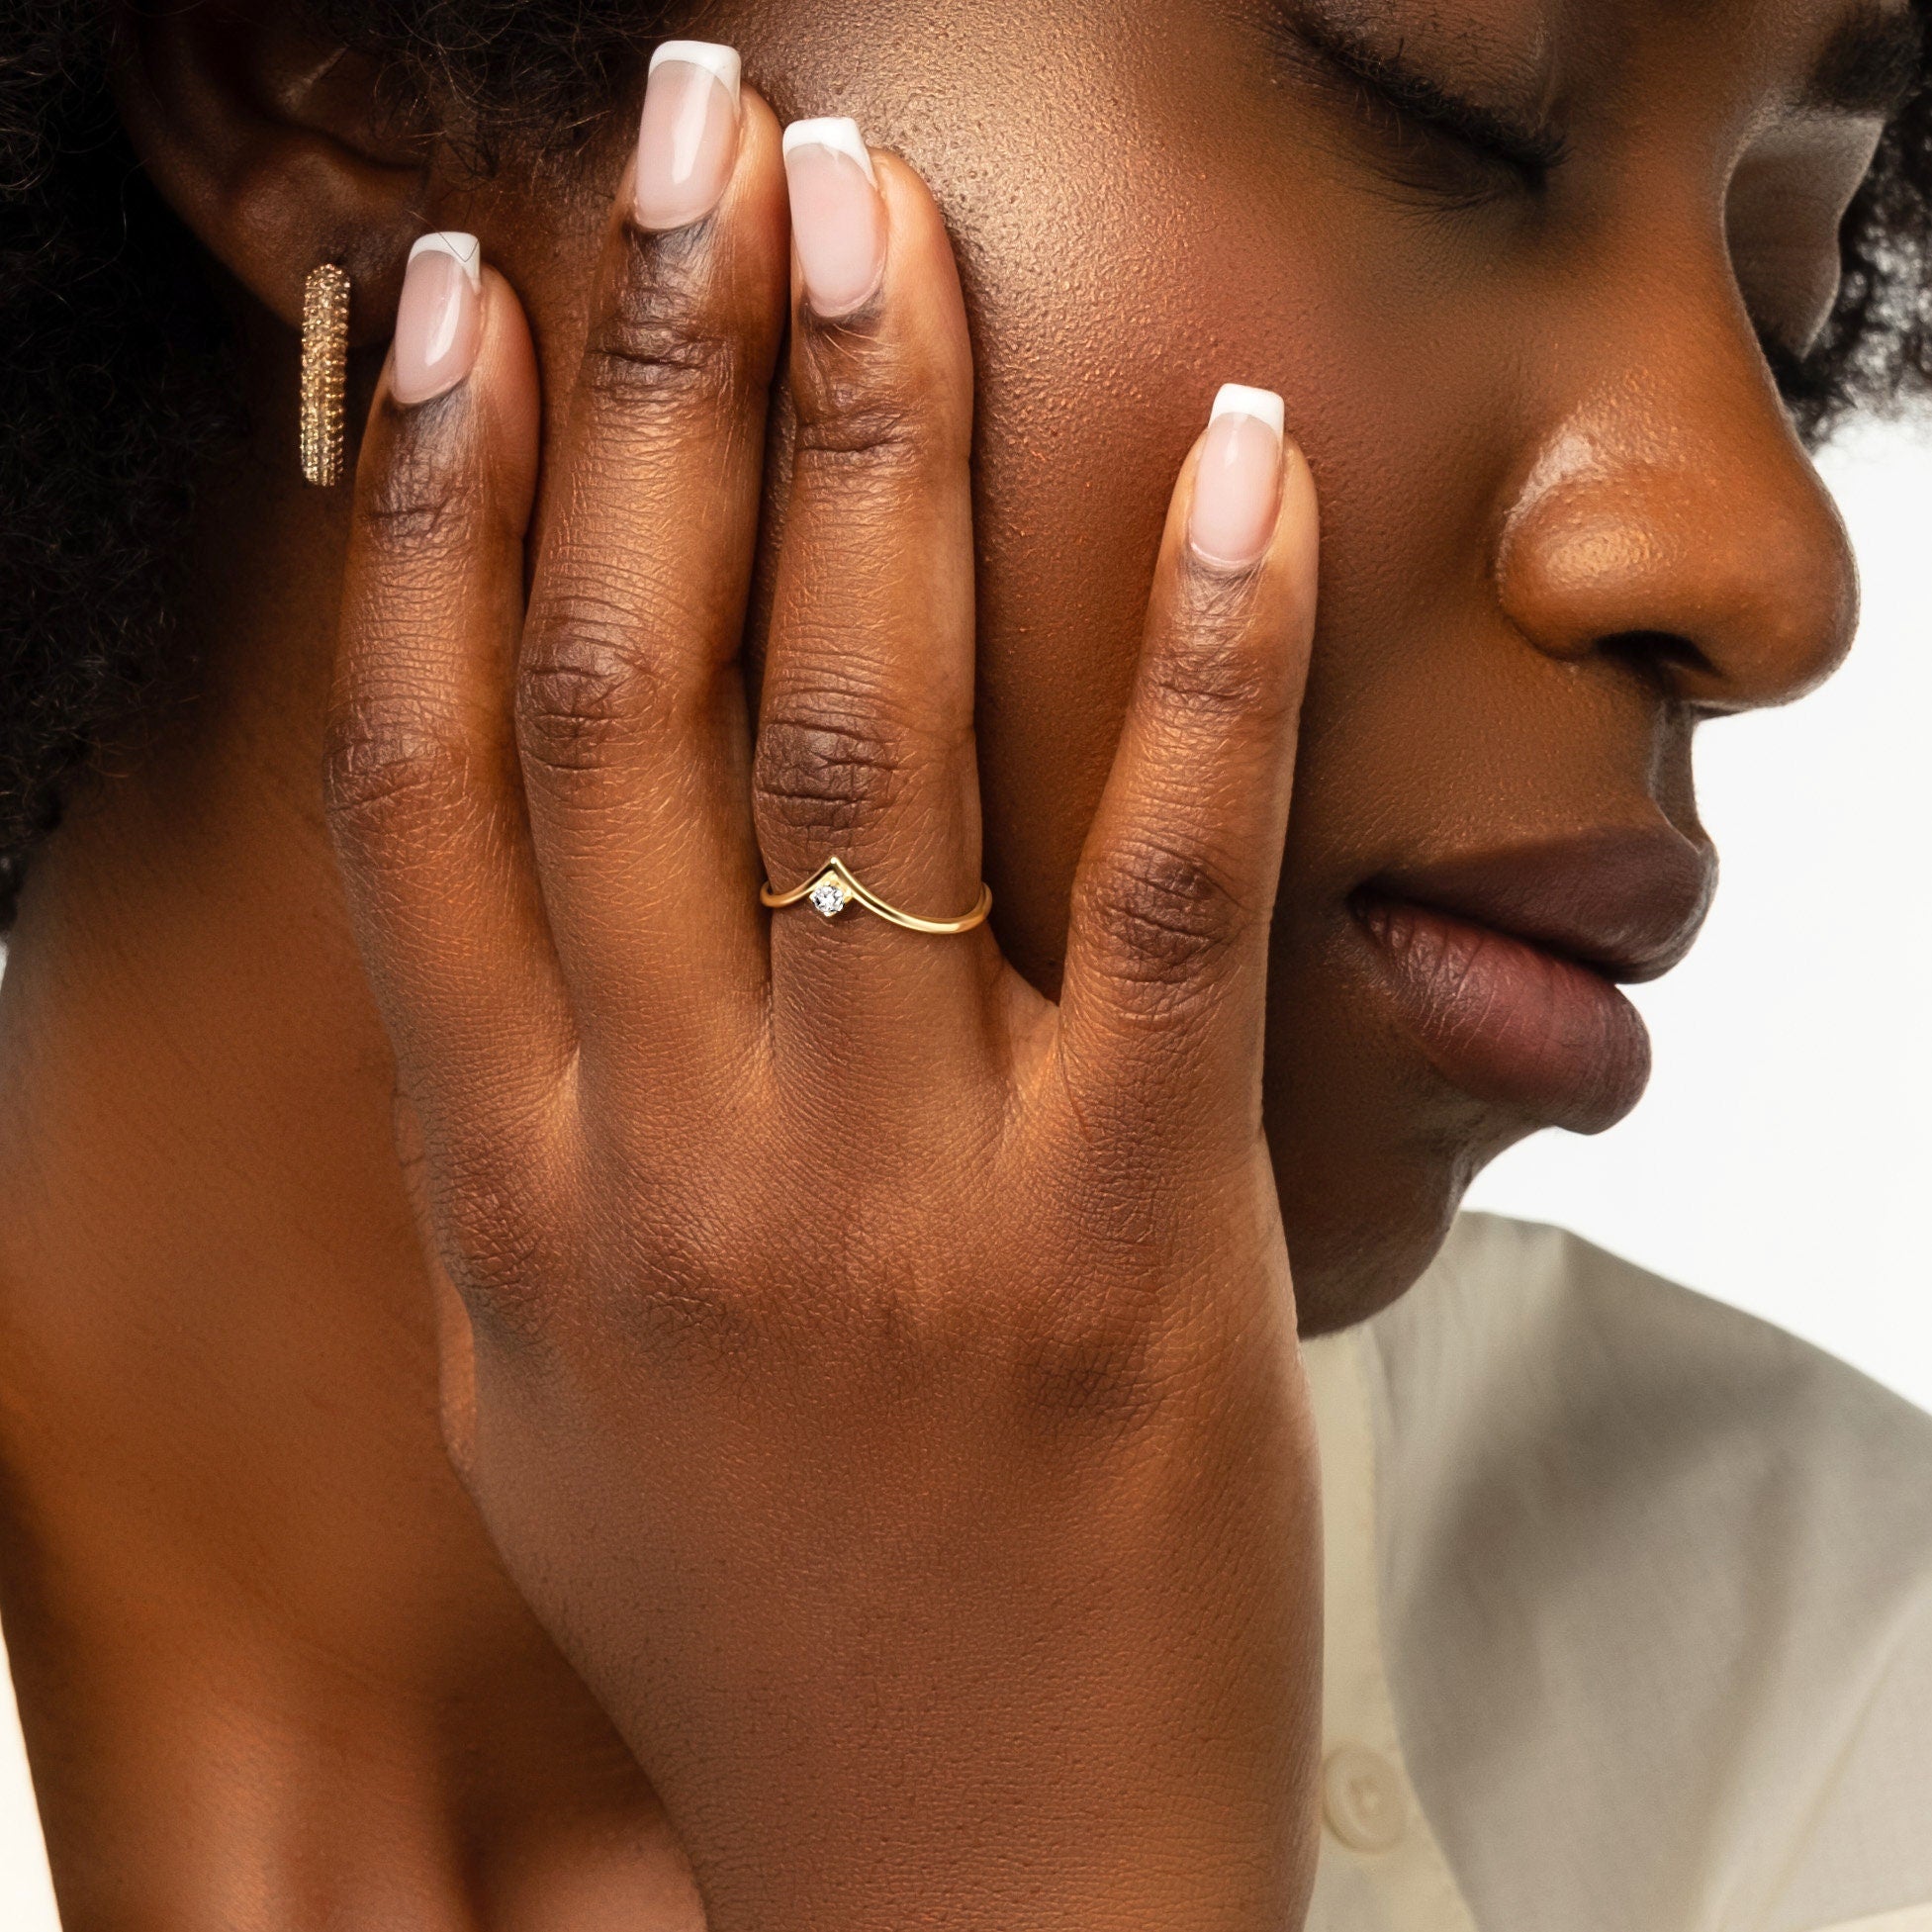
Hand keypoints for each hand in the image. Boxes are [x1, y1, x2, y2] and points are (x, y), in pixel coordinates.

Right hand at [325, 72, 1322, 1931]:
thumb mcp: (554, 1391)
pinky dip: (1203, 649)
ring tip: (869, 213)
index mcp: (515, 1189)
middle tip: (687, 144)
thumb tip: (515, 932)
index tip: (442, 298)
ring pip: (863, 735)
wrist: (952, 1889)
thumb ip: (532, 1150)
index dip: (418, 500)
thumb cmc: (756, 1631)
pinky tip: (1225, 445)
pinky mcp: (1131, 1233)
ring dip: (865, 435)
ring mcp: (903, 1192)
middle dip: (645, 370)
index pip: (423, 765)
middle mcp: (677, 1157)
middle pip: (626, 680)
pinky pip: (1176, 885)